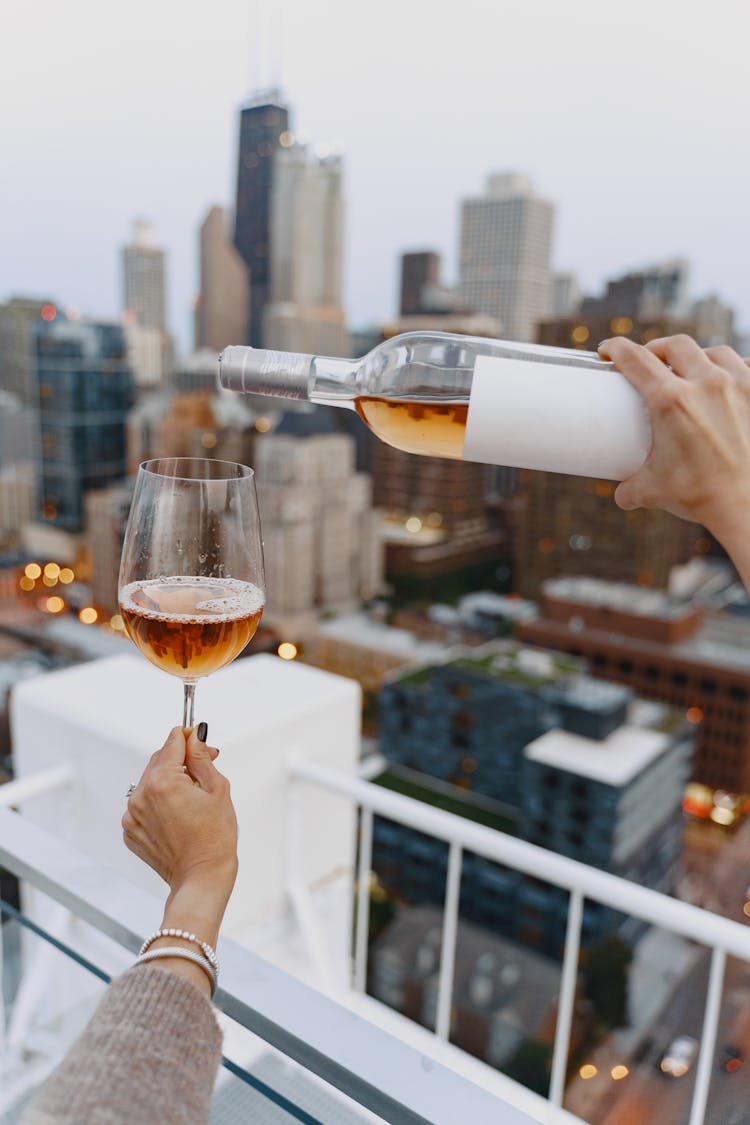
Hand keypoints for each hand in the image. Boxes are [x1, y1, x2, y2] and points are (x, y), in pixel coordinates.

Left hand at [123, 726, 237, 915]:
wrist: (202, 877)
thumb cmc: (214, 838)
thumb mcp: (217, 788)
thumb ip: (201, 757)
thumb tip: (194, 736)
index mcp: (162, 781)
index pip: (173, 742)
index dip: (190, 737)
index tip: (200, 739)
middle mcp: (141, 795)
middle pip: (160, 760)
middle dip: (182, 760)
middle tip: (205, 769)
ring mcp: (132, 814)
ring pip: (151, 782)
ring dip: (170, 782)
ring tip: (193, 800)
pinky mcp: (130, 830)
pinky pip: (144, 804)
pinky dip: (159, 803)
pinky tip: (179, 815)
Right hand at [599, 335, 749, 586]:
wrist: (747, 504)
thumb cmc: (701, 496)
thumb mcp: (652, 492)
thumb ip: (630, 488)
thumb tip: (623, 493)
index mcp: (671, 401)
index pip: (635, 359)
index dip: (616, 349)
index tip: (607, 351)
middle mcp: (706, 383)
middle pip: (675, 345)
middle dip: (657, 349)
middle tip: (649, 361)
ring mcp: (738, 384)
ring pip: (714, 352)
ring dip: (697, 356)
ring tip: (691, 370)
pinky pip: (746, 366)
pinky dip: (734, 368)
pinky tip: (728, 380)